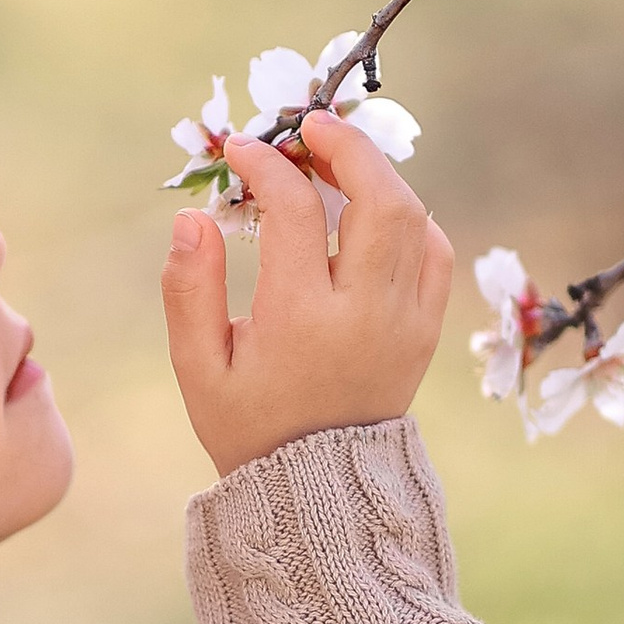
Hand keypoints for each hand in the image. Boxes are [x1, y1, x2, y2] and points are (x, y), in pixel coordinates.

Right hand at [162, 113, 453, 476]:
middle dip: (345, 146)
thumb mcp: (198, 368)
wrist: (321, 497)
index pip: (295, 210)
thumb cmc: (248, 426)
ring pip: (413, 216)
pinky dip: (408, 218)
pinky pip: (435, 252)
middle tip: (307, 126)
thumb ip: (188, 289)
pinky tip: (367, 212)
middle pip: (380, 198)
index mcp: (302, 321)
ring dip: (375, 174)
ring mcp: (407, 321)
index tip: (241, 150)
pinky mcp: (427, 330)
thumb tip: (191, 216)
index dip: (266, 164)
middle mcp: (366, 314)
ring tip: (332, 160)